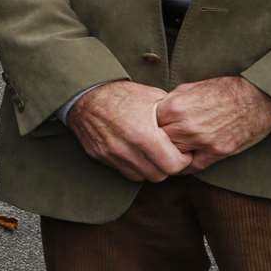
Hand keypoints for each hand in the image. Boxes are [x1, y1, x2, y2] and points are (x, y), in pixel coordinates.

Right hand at [68, 80, 191, 182]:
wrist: (84, 95)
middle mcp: (127, 149)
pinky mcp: (101, 157)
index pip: (173, 165)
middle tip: (169, 154)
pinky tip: (136, 153)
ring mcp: (112, 155)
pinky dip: (134, 167)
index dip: (182, 160)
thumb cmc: (119, 94)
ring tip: (153, 154)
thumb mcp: (150, 96)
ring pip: (142, 176)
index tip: (182, 152)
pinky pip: (125, 172)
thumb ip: (170, 115)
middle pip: (159, 175)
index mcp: (143, 134)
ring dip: (150, 168)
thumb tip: (186, 124)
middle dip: (168, 166)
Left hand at [155, 76, 270, 171]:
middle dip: (156, 142)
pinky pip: (193, 166)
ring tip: (167, 153)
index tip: (148, 128)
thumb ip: (171, 101)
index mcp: (176, 107)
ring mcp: (202, 141)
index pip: (149, 123)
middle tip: (155, 143)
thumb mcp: (191, 87)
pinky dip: (186, 166)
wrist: (257, 97)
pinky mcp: (217, 152)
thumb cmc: (225, 89)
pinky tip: (182, 163)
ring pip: (173, 155)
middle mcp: (186, 126)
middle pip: (158, 141)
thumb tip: (157, 110)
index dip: (148, 126)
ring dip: (170, 154)